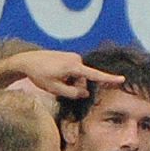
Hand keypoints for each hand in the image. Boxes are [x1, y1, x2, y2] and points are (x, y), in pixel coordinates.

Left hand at [7, 50, 123, 98]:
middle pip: (84, 80)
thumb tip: (85, 92)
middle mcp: (76, 59)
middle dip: (74, 86)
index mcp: (73, 66)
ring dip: (70, 82)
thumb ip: (72, 93)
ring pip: (79, 77)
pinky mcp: (70, 57)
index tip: (122, 79)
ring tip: (54, 78)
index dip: (109, 78)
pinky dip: (68, 77)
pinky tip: (55, 74)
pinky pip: (75, 72)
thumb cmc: (39, 75)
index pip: (94, 75)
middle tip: (56, 85)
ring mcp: (73, 57)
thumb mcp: (55, 89)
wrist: (27, 61)